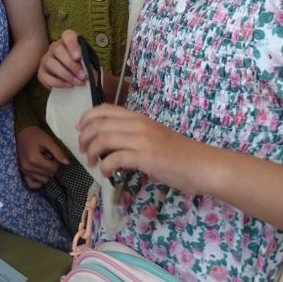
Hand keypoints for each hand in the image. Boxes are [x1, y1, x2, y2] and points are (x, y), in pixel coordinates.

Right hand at [16, 126, 69, 188]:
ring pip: (43, 180)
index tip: (55, 156)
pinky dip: (38, 182)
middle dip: (53, 168)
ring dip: (47, 174)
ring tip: (46, 164)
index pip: (53, 169)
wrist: (23, 132)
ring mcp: (24, 170)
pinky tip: (42, 175)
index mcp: (34, 159)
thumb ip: (58, 152)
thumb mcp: (48, 140)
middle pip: (48, 175)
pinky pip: (31, 184)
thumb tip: (67, 163)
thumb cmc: (35, 135)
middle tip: (51, 159)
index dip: (57, 163)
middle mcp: (28, 167)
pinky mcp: (22, 172)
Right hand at [37, 30, 86, 88]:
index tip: (78, 57)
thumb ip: (88, 63)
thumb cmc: (83, 69)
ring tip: (77, 82)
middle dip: (71, 64)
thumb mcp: (89, 64)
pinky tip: (68, 85)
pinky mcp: (41, 73)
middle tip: (83, 76)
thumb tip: (87, 69)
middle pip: (57, 50)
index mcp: (68, 41)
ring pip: (50, 63)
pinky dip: (58, 82)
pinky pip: (45, 77)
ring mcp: (46, 60)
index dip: (72, 44)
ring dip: (65, 74)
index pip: (67, 35)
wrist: (76, 80)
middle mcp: (54, 48)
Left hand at [77, 104, 216, 195]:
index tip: (79, 128)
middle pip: (99, 124)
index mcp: (139, 118)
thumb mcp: (152, 136)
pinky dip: (105, 166)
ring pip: (104, 139)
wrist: (203, 165)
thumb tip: (109, 143)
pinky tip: (107, 172)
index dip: (87, 117)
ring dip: (91, 152)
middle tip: (83, 150)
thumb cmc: (178, 154)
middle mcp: (138, 125)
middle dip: (85, 138)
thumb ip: (132, 135)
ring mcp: (142, 140)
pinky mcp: (146, 157)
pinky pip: (115, 158)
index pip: (105, 109)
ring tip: (92, 162)